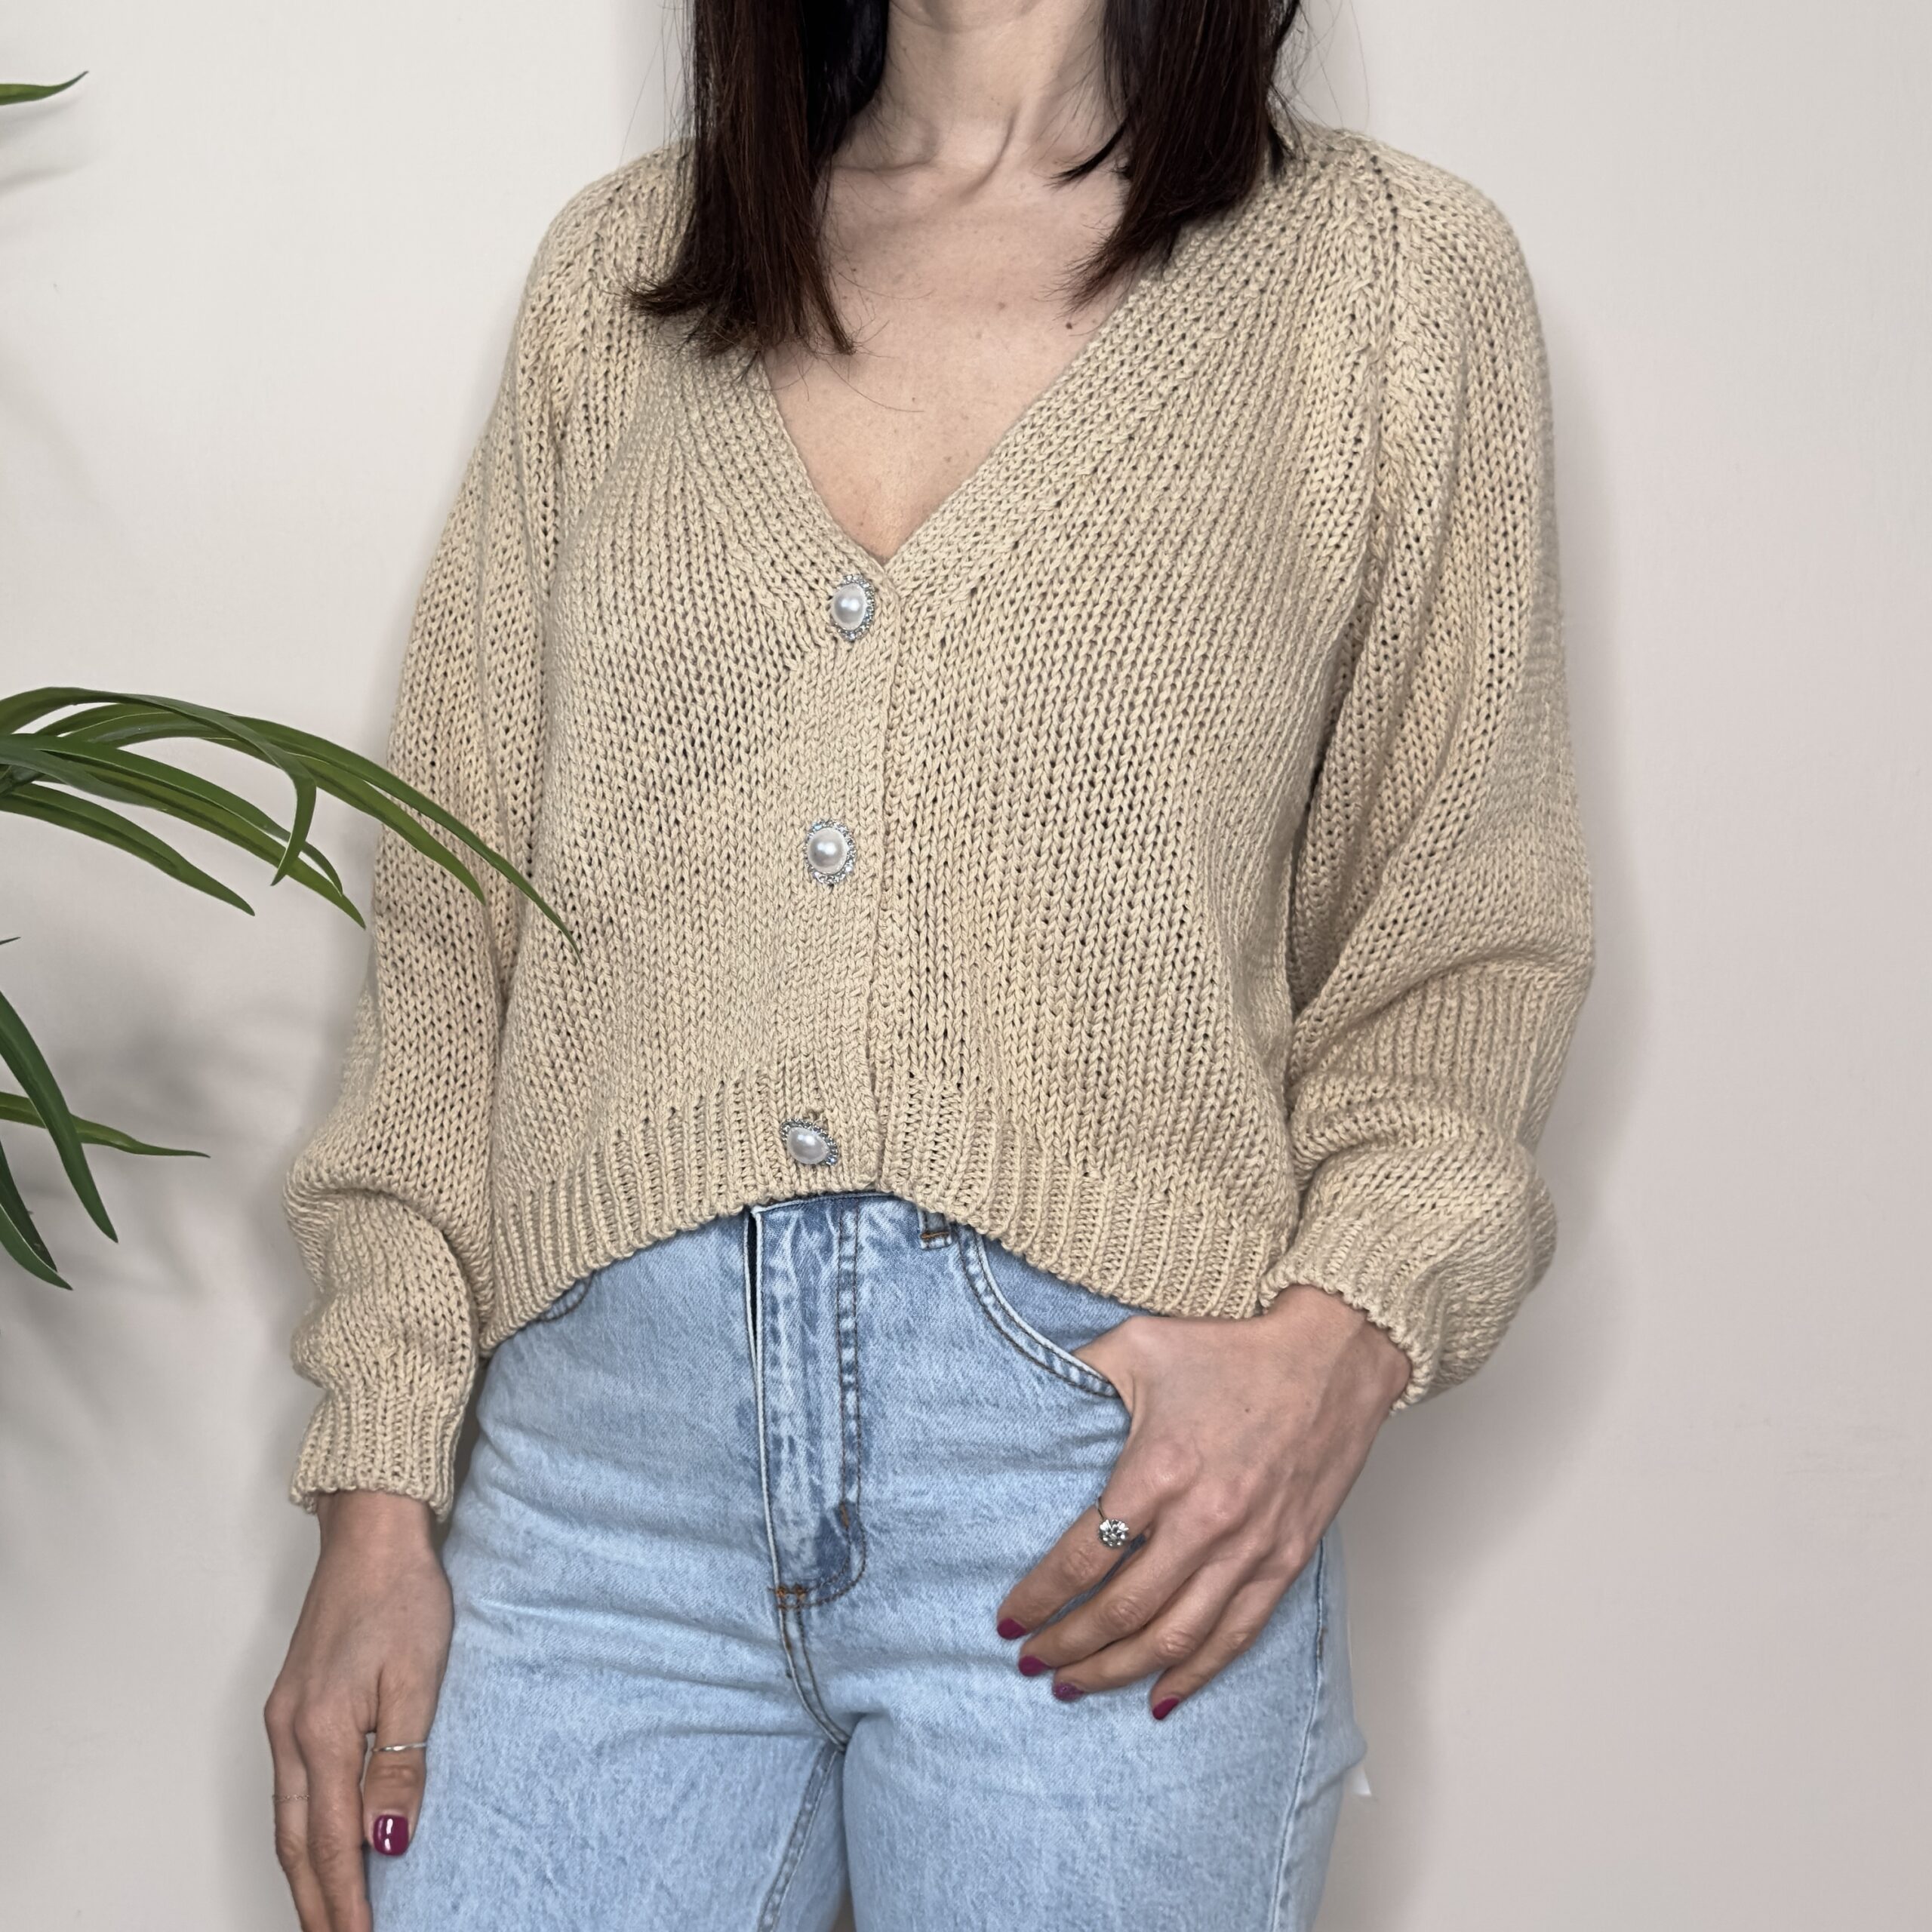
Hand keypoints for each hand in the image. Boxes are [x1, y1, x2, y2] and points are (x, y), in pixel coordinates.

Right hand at [264, 1490, 451, 1931]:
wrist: (371, 1533)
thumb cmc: (401, 1592)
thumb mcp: (417, 1677)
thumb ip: (401, 1763)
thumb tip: (389, 1839)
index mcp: (321, 1732)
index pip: (333, 1842)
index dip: (349, 1900)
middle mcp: (290, 1733)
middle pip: (297, 1844)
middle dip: (316, 1903)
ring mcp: (284, 1718)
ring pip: (288, 1820)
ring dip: (305, 1873)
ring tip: (327, 1913)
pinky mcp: (291, 1704)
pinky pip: (291, 1788)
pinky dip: (303, 1830)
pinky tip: (319, 1843)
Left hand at [994, 1283, 1410, 1718]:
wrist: (1331, 1357)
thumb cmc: (1235, 1349)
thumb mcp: (1139, 1344)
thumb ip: (1079, 1373)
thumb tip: (1032, 1396)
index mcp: (1158, 1471)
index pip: (1081, 1558)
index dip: (1039, 1599)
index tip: (1010, 1619)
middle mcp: (1203, 1521)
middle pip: (1121, 1611)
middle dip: (1067, 1646)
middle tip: (1031, 1662)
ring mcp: (1248, 1548)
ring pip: (1174, 1638)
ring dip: (1118, 1671)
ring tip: (1075, 1687)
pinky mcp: (1285, 1560)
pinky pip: (1234, 1635)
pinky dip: (1195, 1675)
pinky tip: (1160, 1697)